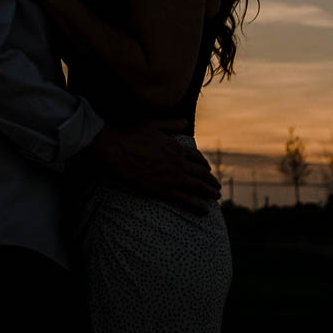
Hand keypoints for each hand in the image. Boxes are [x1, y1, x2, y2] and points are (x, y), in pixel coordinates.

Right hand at [89, 123, 221, 214]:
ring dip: (209, 192)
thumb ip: (171, 124)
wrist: (116, 149)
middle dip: (211, 180)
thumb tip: (185, 122)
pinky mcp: (163, 191)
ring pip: (198, 187)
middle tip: (216, 186)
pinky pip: (186, 200)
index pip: (196, 158)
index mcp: (176, 148)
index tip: (207, 169)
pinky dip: (197, 205)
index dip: (203, 164)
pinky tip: (204, 210)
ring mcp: (173, 178)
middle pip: (201, 173)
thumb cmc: (131, 134)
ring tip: (215, 197)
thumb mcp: (153, 124)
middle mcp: (178, 163)